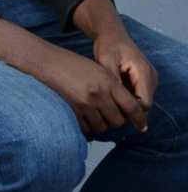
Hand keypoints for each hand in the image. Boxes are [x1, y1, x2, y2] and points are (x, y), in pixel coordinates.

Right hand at [0, 18, 148, 133]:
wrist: (48, 63)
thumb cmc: (73, 64)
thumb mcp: (97, 69)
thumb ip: (112, 87)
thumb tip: (126, 107)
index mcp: (107, 80)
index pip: (131, 105)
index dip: (140, 119)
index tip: (142, 126)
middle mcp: (99, 93)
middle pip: (118, 120)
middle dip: (116, 120)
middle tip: (110, 113)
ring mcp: (85, 104)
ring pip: (104, 126)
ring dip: (102, 123)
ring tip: (95, 112)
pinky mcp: (74, 112)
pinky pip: (88, 128)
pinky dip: (89, 125)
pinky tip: (83, 114)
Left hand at [72, 0, 158, 130]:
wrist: (112, 34)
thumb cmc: (108, 45)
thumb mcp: (106, 60)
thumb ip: (113, 80)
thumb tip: (117, 101)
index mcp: (144, 72)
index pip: (144, 103)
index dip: (130, 110)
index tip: (112, 108)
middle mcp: (151, 77)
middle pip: (145, 105)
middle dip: (129, 109)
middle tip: (109, 106)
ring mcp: (151, 79)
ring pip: (143, 103)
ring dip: (129, 105)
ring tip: (111, 100)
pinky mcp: (146, 80)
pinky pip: (141, 96)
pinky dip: (130, 99)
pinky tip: (115, 95)